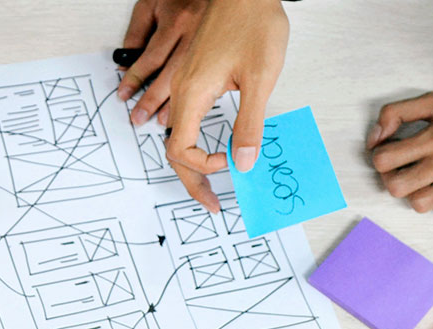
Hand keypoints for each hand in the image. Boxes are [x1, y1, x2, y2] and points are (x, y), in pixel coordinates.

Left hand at [117, 0, 208, 126]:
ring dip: (177, 104)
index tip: (124, 95)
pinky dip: (202, 95)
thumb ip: (136, 33)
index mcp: (176, 20)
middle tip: (139, 117)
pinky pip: (213, 76)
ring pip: (193, 79)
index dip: (134, 79)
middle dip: (153, 99)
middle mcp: (196, 32)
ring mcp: (214, 41)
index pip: (150, 58)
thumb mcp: (150, 4)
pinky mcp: (224, 48)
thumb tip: (125, 63)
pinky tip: (192, 108)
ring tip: (163, 120)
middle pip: (171, 74)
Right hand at [164, 0, 288, 211]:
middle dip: (190, 180)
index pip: (180, 148)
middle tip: (210, 203)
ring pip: (174, 134)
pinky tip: (203, 147)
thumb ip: (249, 123)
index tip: (228, 164)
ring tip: (203, 182)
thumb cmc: (254, 22)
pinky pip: (181, 117)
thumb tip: (242, 161)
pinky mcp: (192, 76)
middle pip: (172, 148)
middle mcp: (182, 90)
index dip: (202, 166)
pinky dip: (189, 140)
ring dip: (187, 162)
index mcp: (193, 92)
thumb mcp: (260, 78)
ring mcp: (184, 83)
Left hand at [368, 92, 432, 218]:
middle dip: (393, 179)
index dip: (380, 158)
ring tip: (425, 182)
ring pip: (419, 204)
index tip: (390, 154)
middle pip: (396, 187)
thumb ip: (396, 112)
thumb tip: (375, 137)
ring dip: (417, 194)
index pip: (384, 159)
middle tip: (402, 171)